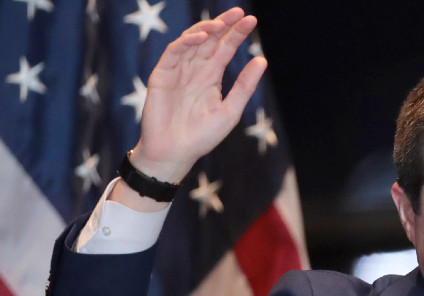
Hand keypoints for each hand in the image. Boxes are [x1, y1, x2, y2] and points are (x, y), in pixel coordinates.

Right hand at [127, 8, 266, 183]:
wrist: (176, 153)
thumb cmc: (202, 136)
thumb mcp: (230, 110)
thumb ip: (244, 86)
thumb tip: (262, 60)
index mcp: (211, 76)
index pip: (225, 48)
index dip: (236, 34)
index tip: (251, 20)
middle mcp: (194, 69)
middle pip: (209, 40)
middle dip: (223, 24)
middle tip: (239, 12)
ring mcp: (177, 70)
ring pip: (191, 41)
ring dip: (205, 30)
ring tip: (221, 23)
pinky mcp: (161, 75)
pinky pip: (174, 53)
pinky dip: (186, 43)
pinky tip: (201, 38)